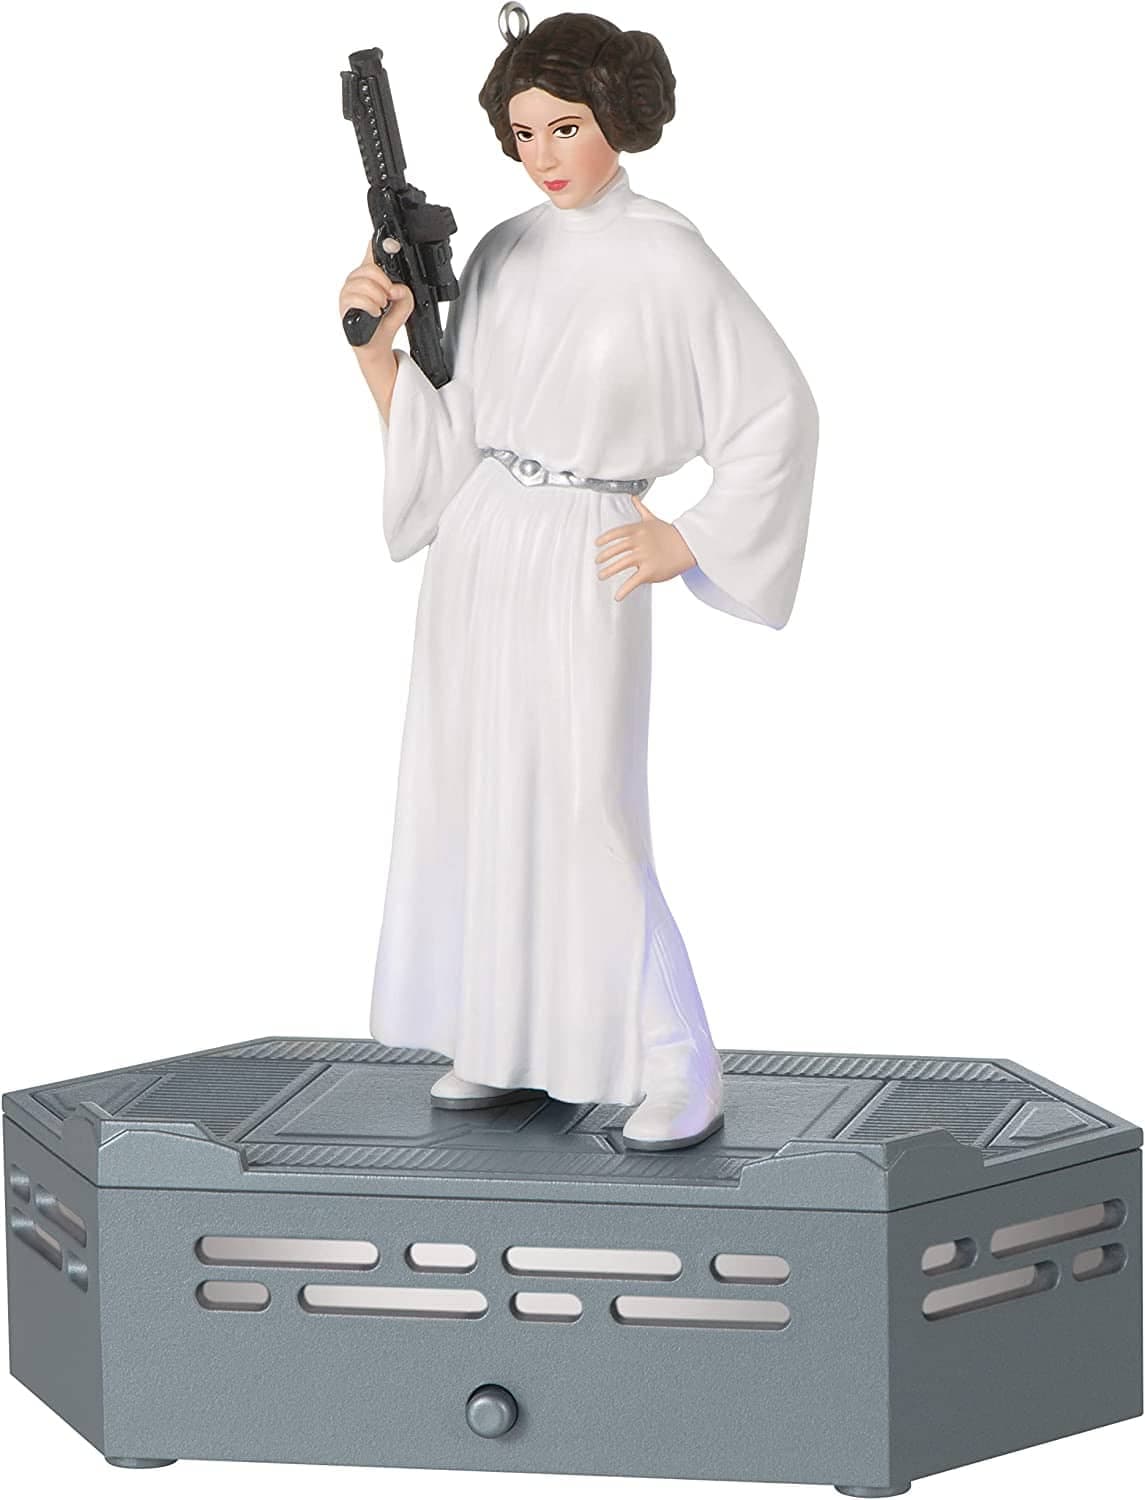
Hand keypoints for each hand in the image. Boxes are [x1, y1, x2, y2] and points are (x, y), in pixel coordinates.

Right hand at [338, 240, 414, 355]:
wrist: (376, 343)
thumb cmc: (385, 321)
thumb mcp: (404, 305)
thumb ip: (406, 293)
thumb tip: (397, 289)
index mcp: (370, 274)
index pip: (371, 251)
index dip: (377, 244)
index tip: (390, 242)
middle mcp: (356, 279)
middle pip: (370, 268)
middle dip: (385, 284)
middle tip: (389, 297)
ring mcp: (348, 291)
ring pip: (365, 283)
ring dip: (378, 297)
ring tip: (381, 307)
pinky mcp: (344, 305)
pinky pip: (358, 298)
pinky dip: (371, 306)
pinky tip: (375, 313)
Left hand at [594, 497, 697, 601]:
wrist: (689, 545)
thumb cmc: (671, 533)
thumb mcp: (653, 519)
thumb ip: (641, 509)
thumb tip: (633, 497)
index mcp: (638, 530)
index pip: (616, 533)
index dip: (605, 539)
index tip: (597, 544)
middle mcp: (639, 542)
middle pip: (616, 550)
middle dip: (604, 556)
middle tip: (597, 561)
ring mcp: (644, 557)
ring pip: (620, 565)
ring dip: (608, 571)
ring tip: (601, 576)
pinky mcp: (650, 571)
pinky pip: (633, 582)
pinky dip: (624, 590)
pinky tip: (617, 596)